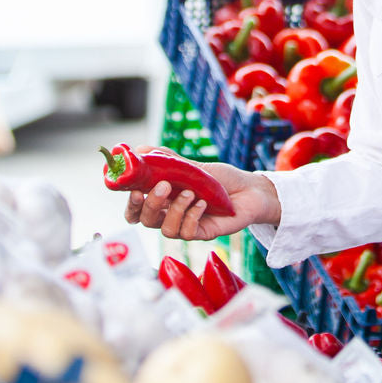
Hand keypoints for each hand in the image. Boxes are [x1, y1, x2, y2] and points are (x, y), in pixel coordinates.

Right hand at [123, 147, 280, 241]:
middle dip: (150, 204)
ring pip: (165, 229)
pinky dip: (193, 215)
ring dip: (175, 209)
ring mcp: (186, 225)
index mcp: (165, 199)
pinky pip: (187, 232)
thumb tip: (140, 148)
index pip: (137, 208)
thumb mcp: (194, 167)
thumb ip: (168, 161)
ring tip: (191, 193)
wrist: (250, 189)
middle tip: (164, 186)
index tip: (135, 190)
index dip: (131, 203)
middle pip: (146, 220)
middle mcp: (171, 214)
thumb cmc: (222, 179)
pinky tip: (204, 203)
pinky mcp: (201, 233)